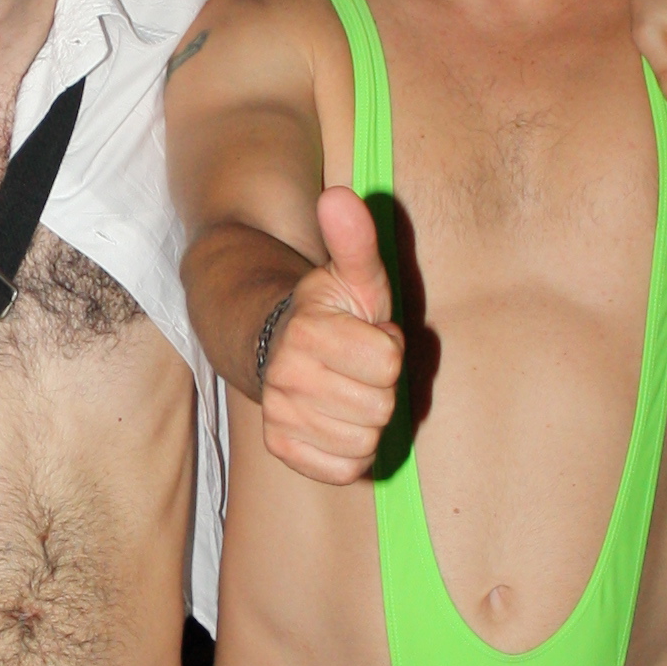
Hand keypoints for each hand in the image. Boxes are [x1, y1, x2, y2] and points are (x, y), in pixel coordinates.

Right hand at [257, 187, 406, 483]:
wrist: (276, 345)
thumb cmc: (332, 312)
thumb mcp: (353, 274)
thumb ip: (355, 240)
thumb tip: (340, 196)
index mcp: (308, 332)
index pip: (389, 364)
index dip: (389, 349)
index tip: (368, 336)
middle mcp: (286, 378)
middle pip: (380, 407)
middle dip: (379, 387)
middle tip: (358, 367)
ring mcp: (281, 416)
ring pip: (364, 441)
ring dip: (366, 419)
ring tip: (347, 391)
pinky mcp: (282, 448)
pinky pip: (344, 469)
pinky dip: (350, 451)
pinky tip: (337, 421)